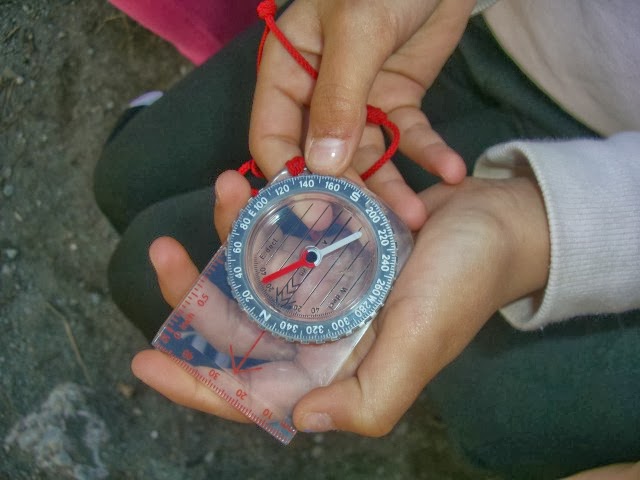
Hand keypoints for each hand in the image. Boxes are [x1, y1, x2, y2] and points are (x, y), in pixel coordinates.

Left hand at [132, 169, 550, 434]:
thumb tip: (297, 422)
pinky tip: (251, 186)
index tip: (146, 361)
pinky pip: (281, 236)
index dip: (197, 385)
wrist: (497, 222)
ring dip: (227, 238)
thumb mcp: (421, 344)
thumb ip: (367, 400)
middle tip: (162, 251)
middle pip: (239, 329)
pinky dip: (262, 216)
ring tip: (223, 188)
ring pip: (253, 275)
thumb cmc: (463, 283)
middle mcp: (323, 333)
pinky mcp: (332, 246)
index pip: (254, 392)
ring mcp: (324, 287)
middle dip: (194, 297)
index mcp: (338, 368)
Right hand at [250, 0, 474, 229]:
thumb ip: (338, 97)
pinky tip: (451, 173)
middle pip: (322, 157)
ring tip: (414, 217)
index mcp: (288, 70)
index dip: (287, 176)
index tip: (310, 213)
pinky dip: (429, 154)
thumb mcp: (357, 29)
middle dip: (346, 191)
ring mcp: (359, 101)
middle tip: (368, 229)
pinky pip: (408, 136)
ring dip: (392, 186)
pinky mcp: (398, 100)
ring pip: (367, 156)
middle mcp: (318, 94)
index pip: (272, 136)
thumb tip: (321, 165)